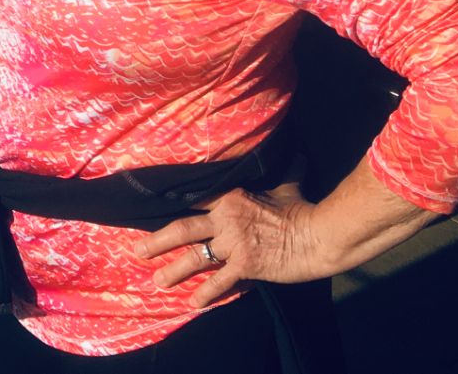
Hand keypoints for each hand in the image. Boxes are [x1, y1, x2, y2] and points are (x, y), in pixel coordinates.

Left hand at [137, 185, 329, 307]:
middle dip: (157, 241)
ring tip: (158, 281)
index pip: (192, 199)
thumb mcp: (288, 184)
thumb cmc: (303, 208)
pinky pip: (220, 281)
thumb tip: (297, 155)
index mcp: (230, 197)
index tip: (146, 211)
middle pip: (183, 229)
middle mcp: (225, 219)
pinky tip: (193, 302)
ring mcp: (234, 244)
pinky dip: (206, 293)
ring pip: (196, 258)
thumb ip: (285, 171)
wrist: (320, 235)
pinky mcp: (246, 266)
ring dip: (174, 271)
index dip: (169, 205)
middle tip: (137, 251)